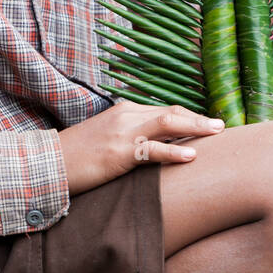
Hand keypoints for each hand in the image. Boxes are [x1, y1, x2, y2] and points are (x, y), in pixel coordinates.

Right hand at [56, 102, 224, 195]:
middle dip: (199, 118)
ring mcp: (123, 133)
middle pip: (171, 112)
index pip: (165, 110)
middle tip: (222, 125)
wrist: (49, 162)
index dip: (189, 117)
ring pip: (167, 124)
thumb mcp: (107, 138)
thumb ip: (130, 136)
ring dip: (196, 127)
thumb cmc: (78, 155)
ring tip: (217, 132)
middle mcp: (126, 115)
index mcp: (125, 110)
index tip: (208, 124)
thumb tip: (154, 146)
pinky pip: (152, 150)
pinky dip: (174, 152)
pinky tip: (192, 156)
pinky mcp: (118, 153)